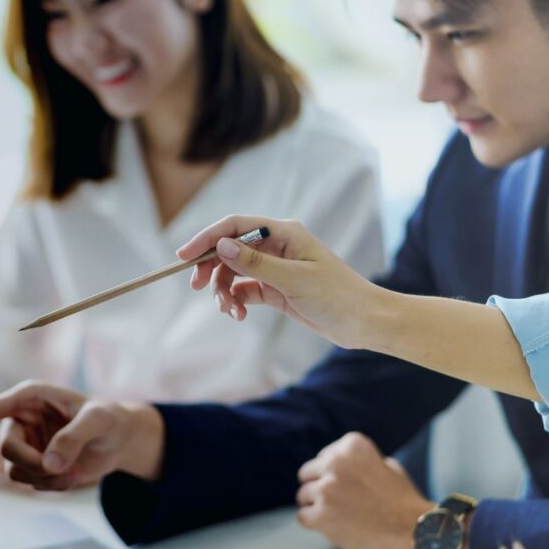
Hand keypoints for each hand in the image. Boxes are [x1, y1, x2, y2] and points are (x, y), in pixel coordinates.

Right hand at [0, 380, 163, 490]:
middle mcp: (19, 419)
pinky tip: (70, 473)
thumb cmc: (108, 418)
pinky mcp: (31, 465)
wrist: (118, 439)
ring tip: (74, 467)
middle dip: (32, 463)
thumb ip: (74, 438)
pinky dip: (52, 485)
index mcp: (28, 397)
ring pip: (14, 471)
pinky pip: (30, 484)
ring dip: (45, 477)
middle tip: (61, 467)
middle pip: (5, 450)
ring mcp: (23, 444)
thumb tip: (50, 464)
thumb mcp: (98, 421)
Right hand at [177, 215, 385, 348]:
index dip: (207, 238)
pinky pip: (244, 290)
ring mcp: (275, 268)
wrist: (364, 322)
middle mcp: (276, 246)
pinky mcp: (276, 289)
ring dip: (224, 290)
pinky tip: (238, 315)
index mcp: (283, 232)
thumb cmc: (337, 295)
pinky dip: (236, 301)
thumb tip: (221, 245)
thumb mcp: (293, 279)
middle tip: (197, 287)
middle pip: (229, 248)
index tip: (184, 256)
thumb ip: (255, 263)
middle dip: (210, 267)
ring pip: (234, 272)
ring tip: (228, 310)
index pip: (235, 226)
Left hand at [295, 432, 434, 548]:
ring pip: (303, 496)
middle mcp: (336, 462)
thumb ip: (361, 460)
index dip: (334, 476)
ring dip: (318, 508)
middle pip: (307, 475)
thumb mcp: (388, 466)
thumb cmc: (405, 503)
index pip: (322, 458)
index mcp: (352, 446)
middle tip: (343, 505)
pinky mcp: (321, 515)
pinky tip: (336, 529)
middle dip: (320, 489)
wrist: (417, 535)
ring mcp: (327, 489)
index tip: (351, 489)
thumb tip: (339, 460)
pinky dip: (316, 525)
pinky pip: (302, 517)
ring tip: (343, 518)